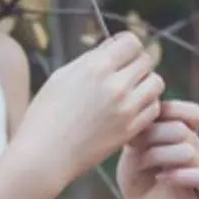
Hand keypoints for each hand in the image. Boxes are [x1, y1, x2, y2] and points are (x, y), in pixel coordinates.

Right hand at [19, 31, 164, 191]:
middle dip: (136, 65)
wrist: (43, 157)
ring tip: (129, 93)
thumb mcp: (60, 78)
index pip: (131, 42)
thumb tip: (112, 48)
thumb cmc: (44, 117)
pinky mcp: (130, 130)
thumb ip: (89, 60)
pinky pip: (154, 108)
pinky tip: (129, 110)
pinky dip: (146, 106)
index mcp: (95, 68)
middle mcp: (115, 85)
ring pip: (156, 83)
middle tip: (123, 76)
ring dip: (145, 85)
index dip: (126, 47)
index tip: (120, 56)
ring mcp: (125, 109)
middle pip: (146, 61)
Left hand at [117, 99, 198, 198]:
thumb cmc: (136, 177)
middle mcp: (195, 148)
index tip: (144, 123)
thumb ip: (142, 129)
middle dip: (154, 136)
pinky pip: (198, 174)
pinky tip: (160, 179)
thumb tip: (146, 106)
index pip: (192, 113)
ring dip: (159, 156)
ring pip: (189, 151)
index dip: (171, 111)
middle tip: (134, 149)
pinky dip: (176, 175)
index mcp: (182, 134)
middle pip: (182, 130)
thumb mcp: (134, 150)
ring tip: (142, 165)